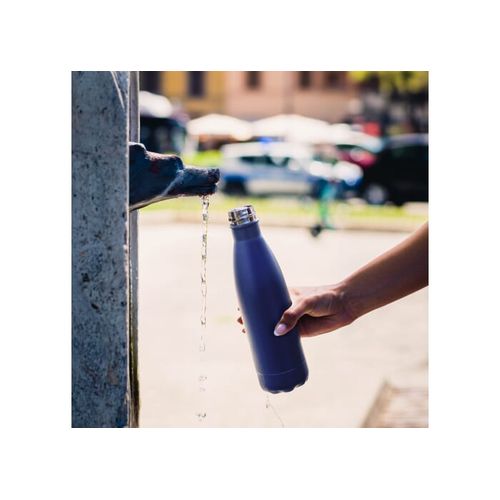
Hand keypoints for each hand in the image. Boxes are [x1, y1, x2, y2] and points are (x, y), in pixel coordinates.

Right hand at [237, 284, 355, 337]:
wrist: (343, 306)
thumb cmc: (323, 297)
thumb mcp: (305, 303)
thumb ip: (292, 315)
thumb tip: (277, 332)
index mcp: (283, 295)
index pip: (263, 299)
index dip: (250, 304)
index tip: (239, 310)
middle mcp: (284, 308)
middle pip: (264, 314)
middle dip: (251, 320)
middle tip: (240, 326)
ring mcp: (291, 321)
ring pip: (272, 327)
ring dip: (260, 333)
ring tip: (247, 336)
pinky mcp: (299, 333)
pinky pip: (283, 339)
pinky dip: (274, 344)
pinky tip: (264, 349)